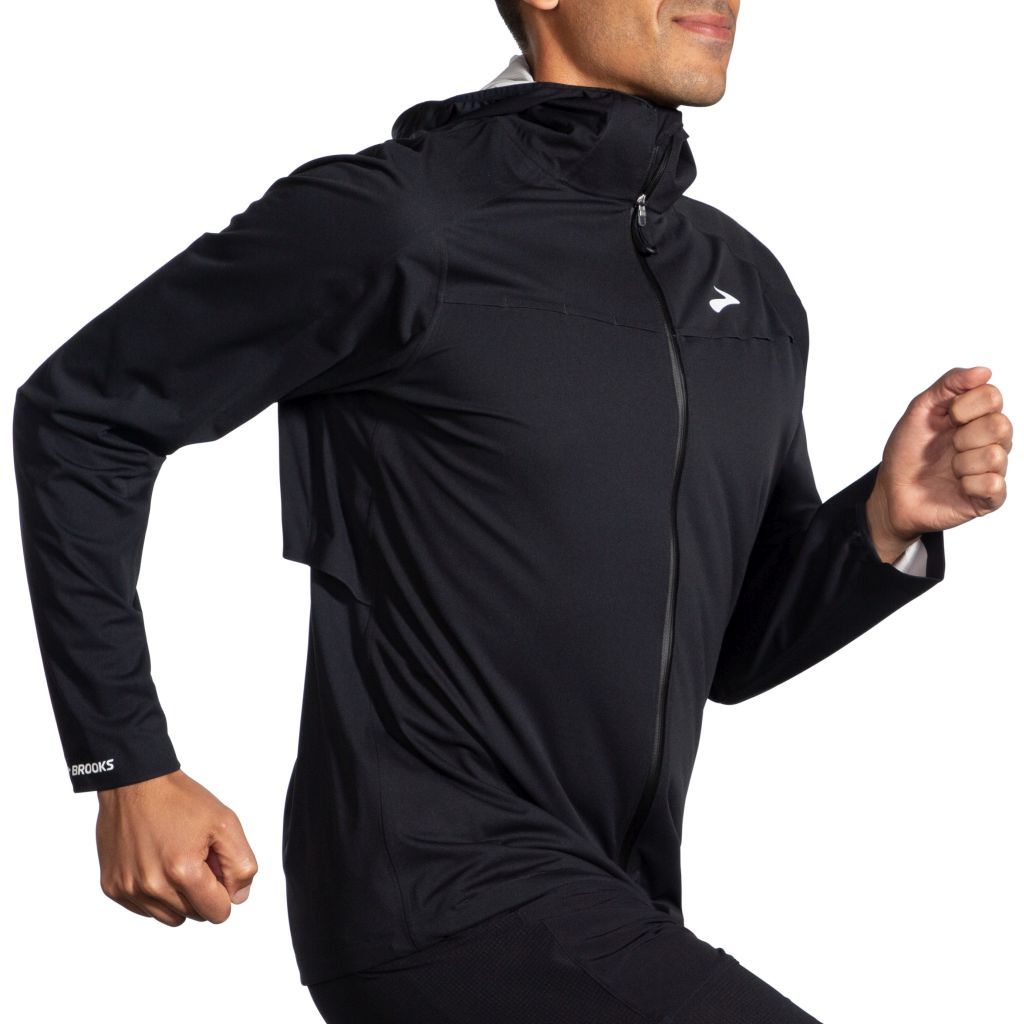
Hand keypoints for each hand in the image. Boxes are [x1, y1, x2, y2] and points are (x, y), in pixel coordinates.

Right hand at [96, 769, 257, 926]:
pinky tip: (156, 863)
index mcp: (182, 871)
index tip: (217, 867)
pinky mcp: (112, 887)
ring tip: (176, 860)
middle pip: (194, 915)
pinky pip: (145, 909)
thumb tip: (237, 898)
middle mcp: (152, 886)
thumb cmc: (179, 800)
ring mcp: (129, 889)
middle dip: (202, 891)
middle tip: (196, 856)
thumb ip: (241, 865)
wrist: (135, 784)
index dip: (225, 891)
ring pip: (169, 917)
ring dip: (179, 897)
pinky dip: (156, 893)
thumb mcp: (225, 822)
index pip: (217, 912)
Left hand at [866, 366, 1010, 560]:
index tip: (946, 419)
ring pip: (996, 455)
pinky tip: (957, 486)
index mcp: (976, 417)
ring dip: (962, 462)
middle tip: (948, 446)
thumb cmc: (907, 452)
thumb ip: (948, 385)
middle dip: (964, 436)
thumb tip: (984, 371)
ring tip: (949, 469)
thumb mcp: (920, 411)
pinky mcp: (988, 497)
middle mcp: (990, 440)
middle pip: (1001, 425)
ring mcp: (991, 469)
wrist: (891, 492)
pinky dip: (968, 484)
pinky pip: (993, 485)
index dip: (964, 407)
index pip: (992, 396)